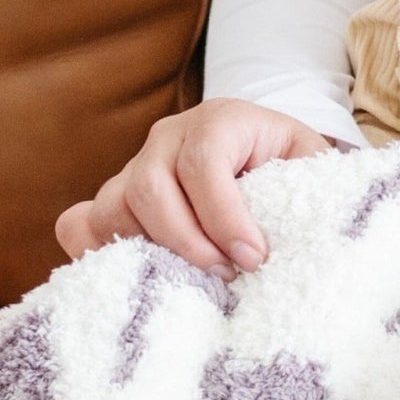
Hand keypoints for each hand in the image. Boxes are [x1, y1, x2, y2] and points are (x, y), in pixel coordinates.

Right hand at [54, 97, 337, 276]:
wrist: (261, 150)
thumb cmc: (288, 163)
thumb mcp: (310, 162)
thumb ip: (314, 183)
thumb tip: (320, 229)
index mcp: (220, 120)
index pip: (204, 163)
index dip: (224, 216)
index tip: (254, 259)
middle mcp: (168, 137)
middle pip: (150, 189)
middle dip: (189, 242)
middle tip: (227, 276)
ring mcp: (133, 166)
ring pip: (113, 209)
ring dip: (151, 254)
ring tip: (196, 280)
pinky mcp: (112, 197)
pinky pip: (79, 223)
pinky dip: (97, 253)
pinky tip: (140, 276)